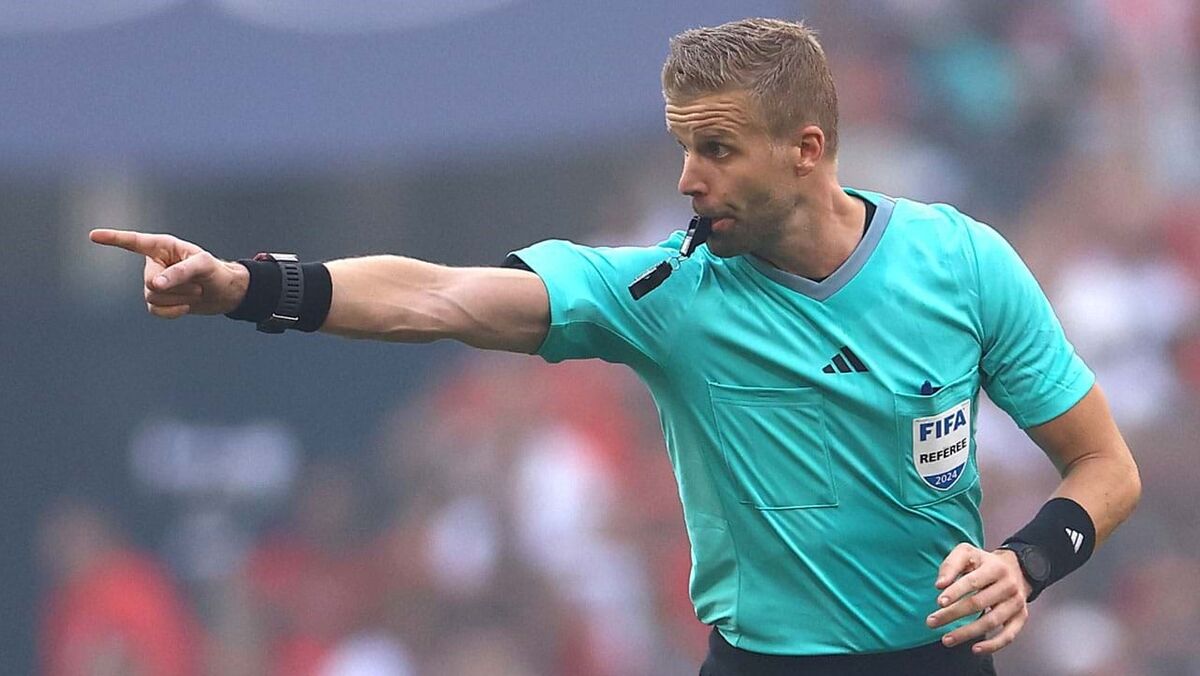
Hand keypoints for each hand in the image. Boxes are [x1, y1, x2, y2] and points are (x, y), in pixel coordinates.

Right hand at [89, 229, 247, 318]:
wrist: (225, 293)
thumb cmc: (215, 271)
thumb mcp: (203, 266)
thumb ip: (179, 272)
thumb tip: (154, 285)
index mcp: (163, 247)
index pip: (134, 242)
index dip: (113, 239)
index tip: (93, 236)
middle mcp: (155, 263)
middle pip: (149, 282)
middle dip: (175, 288)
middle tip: (197, 285)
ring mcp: (155, 283)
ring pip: (152, 297)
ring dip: (178, 299)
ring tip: (196, 292)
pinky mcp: (160, 300)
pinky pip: (155, 310)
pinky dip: (172, 312)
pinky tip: (186, 307)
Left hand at [926, 543, 1031, 653]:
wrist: (1016, 569)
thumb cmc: (984, 562)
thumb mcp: (967, 553)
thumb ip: (951, 565)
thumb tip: (939, 584)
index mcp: (995, 567)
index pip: (972, 581)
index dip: (955, 592)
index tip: (939, 603)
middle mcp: (1008, 586)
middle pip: (978, 603)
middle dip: (952, 614)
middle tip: (931, 622)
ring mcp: (1016, 603)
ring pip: (991, 622)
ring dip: (967, 633)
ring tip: (946, 639)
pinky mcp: (1021, 617)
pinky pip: (1009, 635)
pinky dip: (993, 645)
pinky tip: (975, 649)